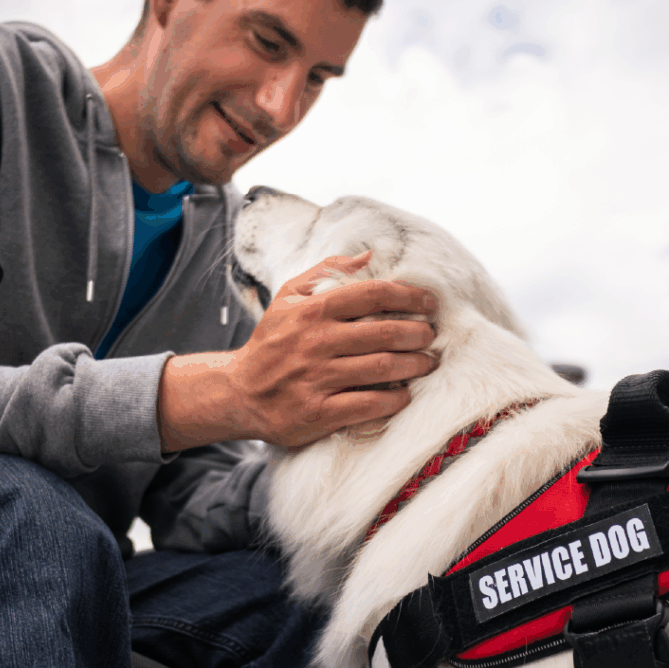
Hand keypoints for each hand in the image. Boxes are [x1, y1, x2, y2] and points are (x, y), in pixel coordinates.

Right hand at [158, 252, 437, 450]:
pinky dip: (394, 399)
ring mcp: (316, 379)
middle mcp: (315, 343)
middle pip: (383, 333)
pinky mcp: (318, 413)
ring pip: (381, 368)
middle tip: (430, 336)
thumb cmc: (270, 342)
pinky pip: (368, 404)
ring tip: (426, 362)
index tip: (428, 303)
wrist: (238, 393)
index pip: (372, 295)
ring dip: (413, 365)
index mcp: (311, 311)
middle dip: (417, 333)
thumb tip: (368, 255)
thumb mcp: (288, 298)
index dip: (408, 296)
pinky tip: (404, 394)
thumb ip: (326, 272)